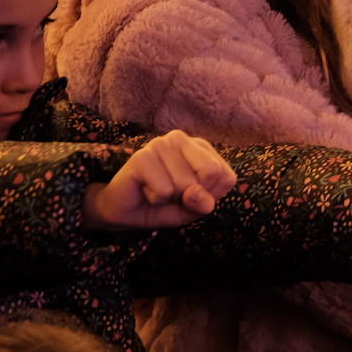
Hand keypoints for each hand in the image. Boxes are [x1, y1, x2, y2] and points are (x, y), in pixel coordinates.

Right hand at [83, 130, 236, 230]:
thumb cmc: (163, 205)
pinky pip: (164, 190)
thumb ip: (202, 203)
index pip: (226, 176)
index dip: (209, 196)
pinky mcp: (141, 156)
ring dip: (170, 198)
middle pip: (211, 173)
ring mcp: (160, 143)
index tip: (189, 194)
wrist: (125, 212)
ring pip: (186, 184)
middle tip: (172, 193)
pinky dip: (156, 199)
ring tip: (156, 190)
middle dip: (192, 195)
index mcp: (201, 147)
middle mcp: (181, 139)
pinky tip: (145, 190)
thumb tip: (197, 194)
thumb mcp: (191, 210)